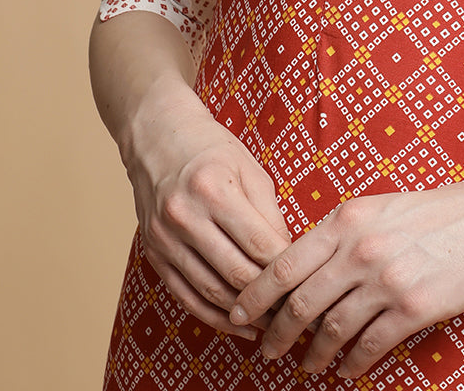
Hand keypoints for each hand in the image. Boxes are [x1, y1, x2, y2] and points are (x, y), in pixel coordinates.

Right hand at [125, 83, 313, 337]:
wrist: (156, 138)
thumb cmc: (211, 149)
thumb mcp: (249, 169)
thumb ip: (269, 215)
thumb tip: (289, 260)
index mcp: (213, 189)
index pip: (258, 244)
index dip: (287, 271)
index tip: (310, 285)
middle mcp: (185, 216)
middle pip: (235, 273)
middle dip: (270, 299)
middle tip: (298, 312)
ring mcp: (164, 239)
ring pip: (211, 292)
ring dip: (244, 315)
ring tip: (273, 325)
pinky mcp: (154, 255)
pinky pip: (186, 297)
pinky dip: (214, 316)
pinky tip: (238, 325)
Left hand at [227, 175, 463, 378]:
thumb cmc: (434, 212)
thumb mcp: (378, 208)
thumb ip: (340, 234)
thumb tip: (302, 269)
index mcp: (346, 221)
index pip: (284, 264)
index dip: (255, 295)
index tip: (237, 313)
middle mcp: (359, 250)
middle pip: (300, 303)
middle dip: (276, 332)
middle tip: (265, 350)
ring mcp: (386, 280)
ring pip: (331, 329)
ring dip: (313, 353)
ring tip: (306, 365)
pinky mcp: (413, 308)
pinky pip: (368, 345)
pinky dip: (351, 362)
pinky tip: (346, 368)